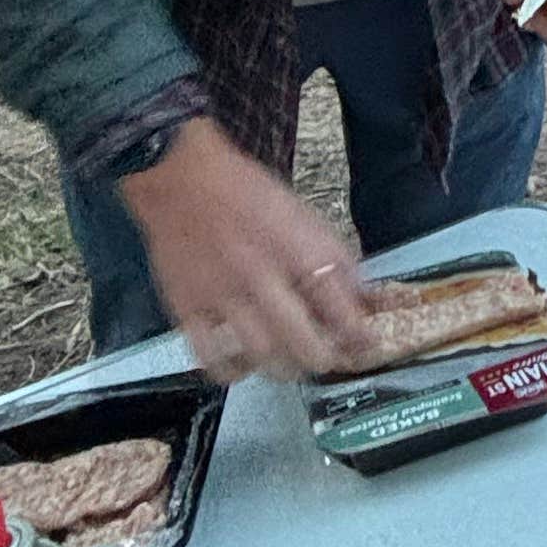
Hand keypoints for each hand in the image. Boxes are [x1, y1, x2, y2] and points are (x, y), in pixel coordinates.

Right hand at [120, 121, 372, 383]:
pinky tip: (244, 366)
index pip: (339, 307)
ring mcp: (222, 295)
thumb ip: (333, 256)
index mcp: (296, 248)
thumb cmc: (244, 191)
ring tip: (291, 365)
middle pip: (303, 341)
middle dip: (323, 359)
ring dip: (284, 368)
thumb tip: (365, 293)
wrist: (180, 176)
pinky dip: (232, 370)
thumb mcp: (303, 214)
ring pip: (262, 354)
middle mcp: (261, 275)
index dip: (359, 334)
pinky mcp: (186, 307)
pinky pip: (212, 355)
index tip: (366, 345)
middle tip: (327, 359)